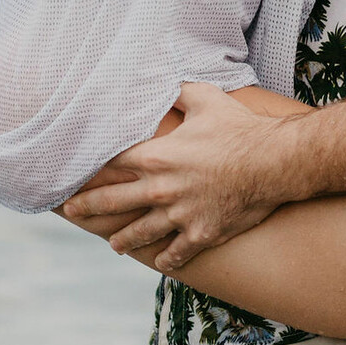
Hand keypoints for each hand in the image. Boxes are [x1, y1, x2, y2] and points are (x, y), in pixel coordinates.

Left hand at [61, 83, 293, 271]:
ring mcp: (179, 215)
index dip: (91, 169)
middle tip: (71, 211)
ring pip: (141, 232)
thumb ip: (178, 92)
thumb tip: (164, 83)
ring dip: (124, 239)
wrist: (274, 162)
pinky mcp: (201, 234)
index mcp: (155, 156)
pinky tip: (161, 262)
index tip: (74, 174)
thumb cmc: (240, 128)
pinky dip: (168, 259)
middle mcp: (160, 189)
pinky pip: (178, 252)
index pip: (111, 164)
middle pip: (114, 201)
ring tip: (114, 245)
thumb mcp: (205, 99)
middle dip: (88, 206)